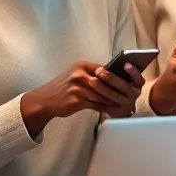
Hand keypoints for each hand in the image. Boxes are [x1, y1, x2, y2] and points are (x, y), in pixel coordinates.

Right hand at [20, 60, 139, 135]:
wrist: (44, 100)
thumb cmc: (64, 87)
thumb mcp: (76, 75)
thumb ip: (93, 75)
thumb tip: (115, 77)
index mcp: (82, 65)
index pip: (105, 69)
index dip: (117, 75)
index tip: (129, 81)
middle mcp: (79, 74)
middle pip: (106, 82)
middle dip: (118, 89)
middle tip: (131, 94)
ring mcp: (77, 87)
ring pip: (102, 94)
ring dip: (114, 99)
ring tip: (124, 103)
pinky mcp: (76, 100)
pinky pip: (96, 104)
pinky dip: (106, 107)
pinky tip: (113, 110)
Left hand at [96, 62, 143, 117]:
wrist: (120, 108)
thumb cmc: (119, 89)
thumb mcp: (123, 80)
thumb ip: (119, 74)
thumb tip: (106, 66)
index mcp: (137, 85)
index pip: (139, 79)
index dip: (133, 72)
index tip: (125, 64)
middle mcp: (134, 95)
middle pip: (124, 86)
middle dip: (111, 78)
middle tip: (99, 71)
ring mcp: (126, 105)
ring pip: (114, 96)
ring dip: (102, 88)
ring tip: (91, 81)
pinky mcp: (117, 112)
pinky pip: (106, 105)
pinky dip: (98, 98)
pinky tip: (90, 93)